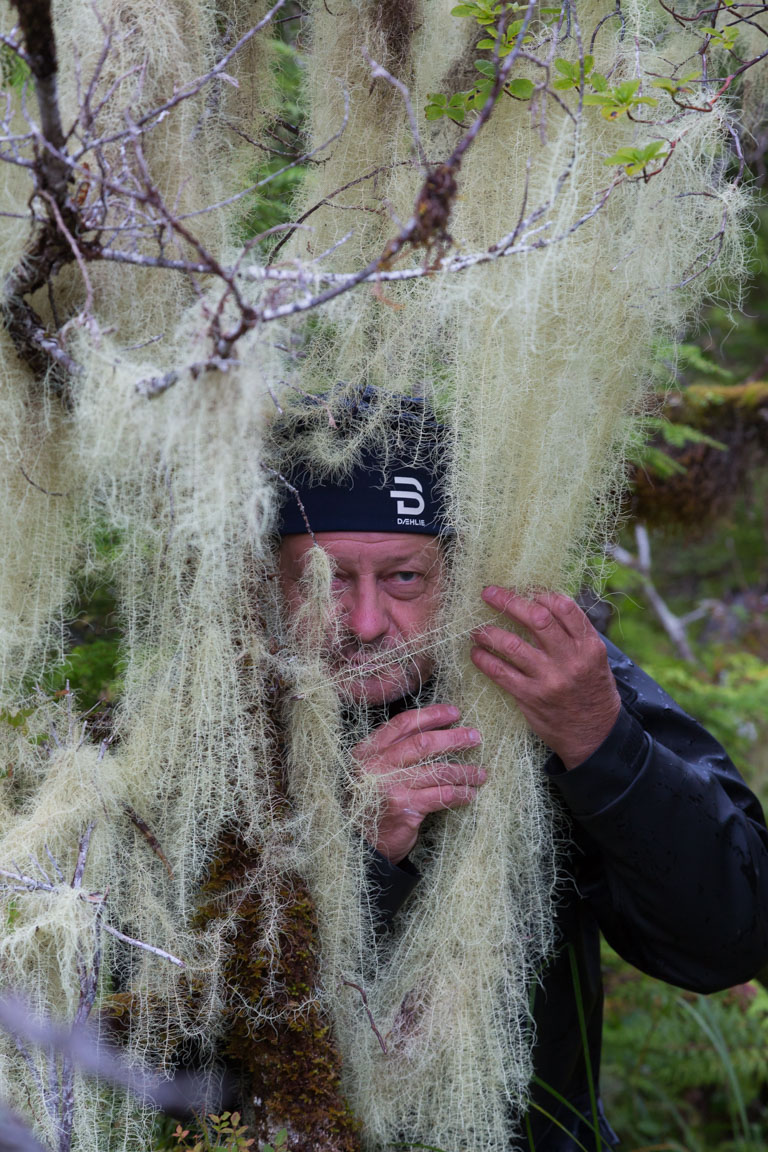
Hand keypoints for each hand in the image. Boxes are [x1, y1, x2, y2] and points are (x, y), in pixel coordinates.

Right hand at [352, 703, 485, 863]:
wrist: (360, 844)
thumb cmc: (372, 803)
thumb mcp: (374, 771)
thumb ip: (395, 752)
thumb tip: (438, 732)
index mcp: (368, 750)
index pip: (404, 724)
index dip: (432, 715)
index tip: (454, 713)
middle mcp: (377, 765)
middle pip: (424, 743)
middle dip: (454, 738)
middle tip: (475, 737)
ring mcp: (391, 786)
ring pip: (437, 770)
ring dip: (464, 771)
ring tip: (481, 773)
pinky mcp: (404, 808)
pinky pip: (442, 795)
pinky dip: (460, 794)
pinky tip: (470, 794)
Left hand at [470, 587, 620, 769]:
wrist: (595, 735)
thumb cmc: (593, 691)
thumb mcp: (595, 659)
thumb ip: (574, 634)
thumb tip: (542, 604)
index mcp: (590, 646)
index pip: (564, 608)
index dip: (541, 594)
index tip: (524, 590)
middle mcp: (570, 660)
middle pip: (536, 619)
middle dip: (508, 601)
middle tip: (489, 593)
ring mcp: (549, 679)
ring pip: (512, 645)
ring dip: (489, 632)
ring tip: (477, 628)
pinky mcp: (531, 698)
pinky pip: (501, 673)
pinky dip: (484, 659)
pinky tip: (476, 652)